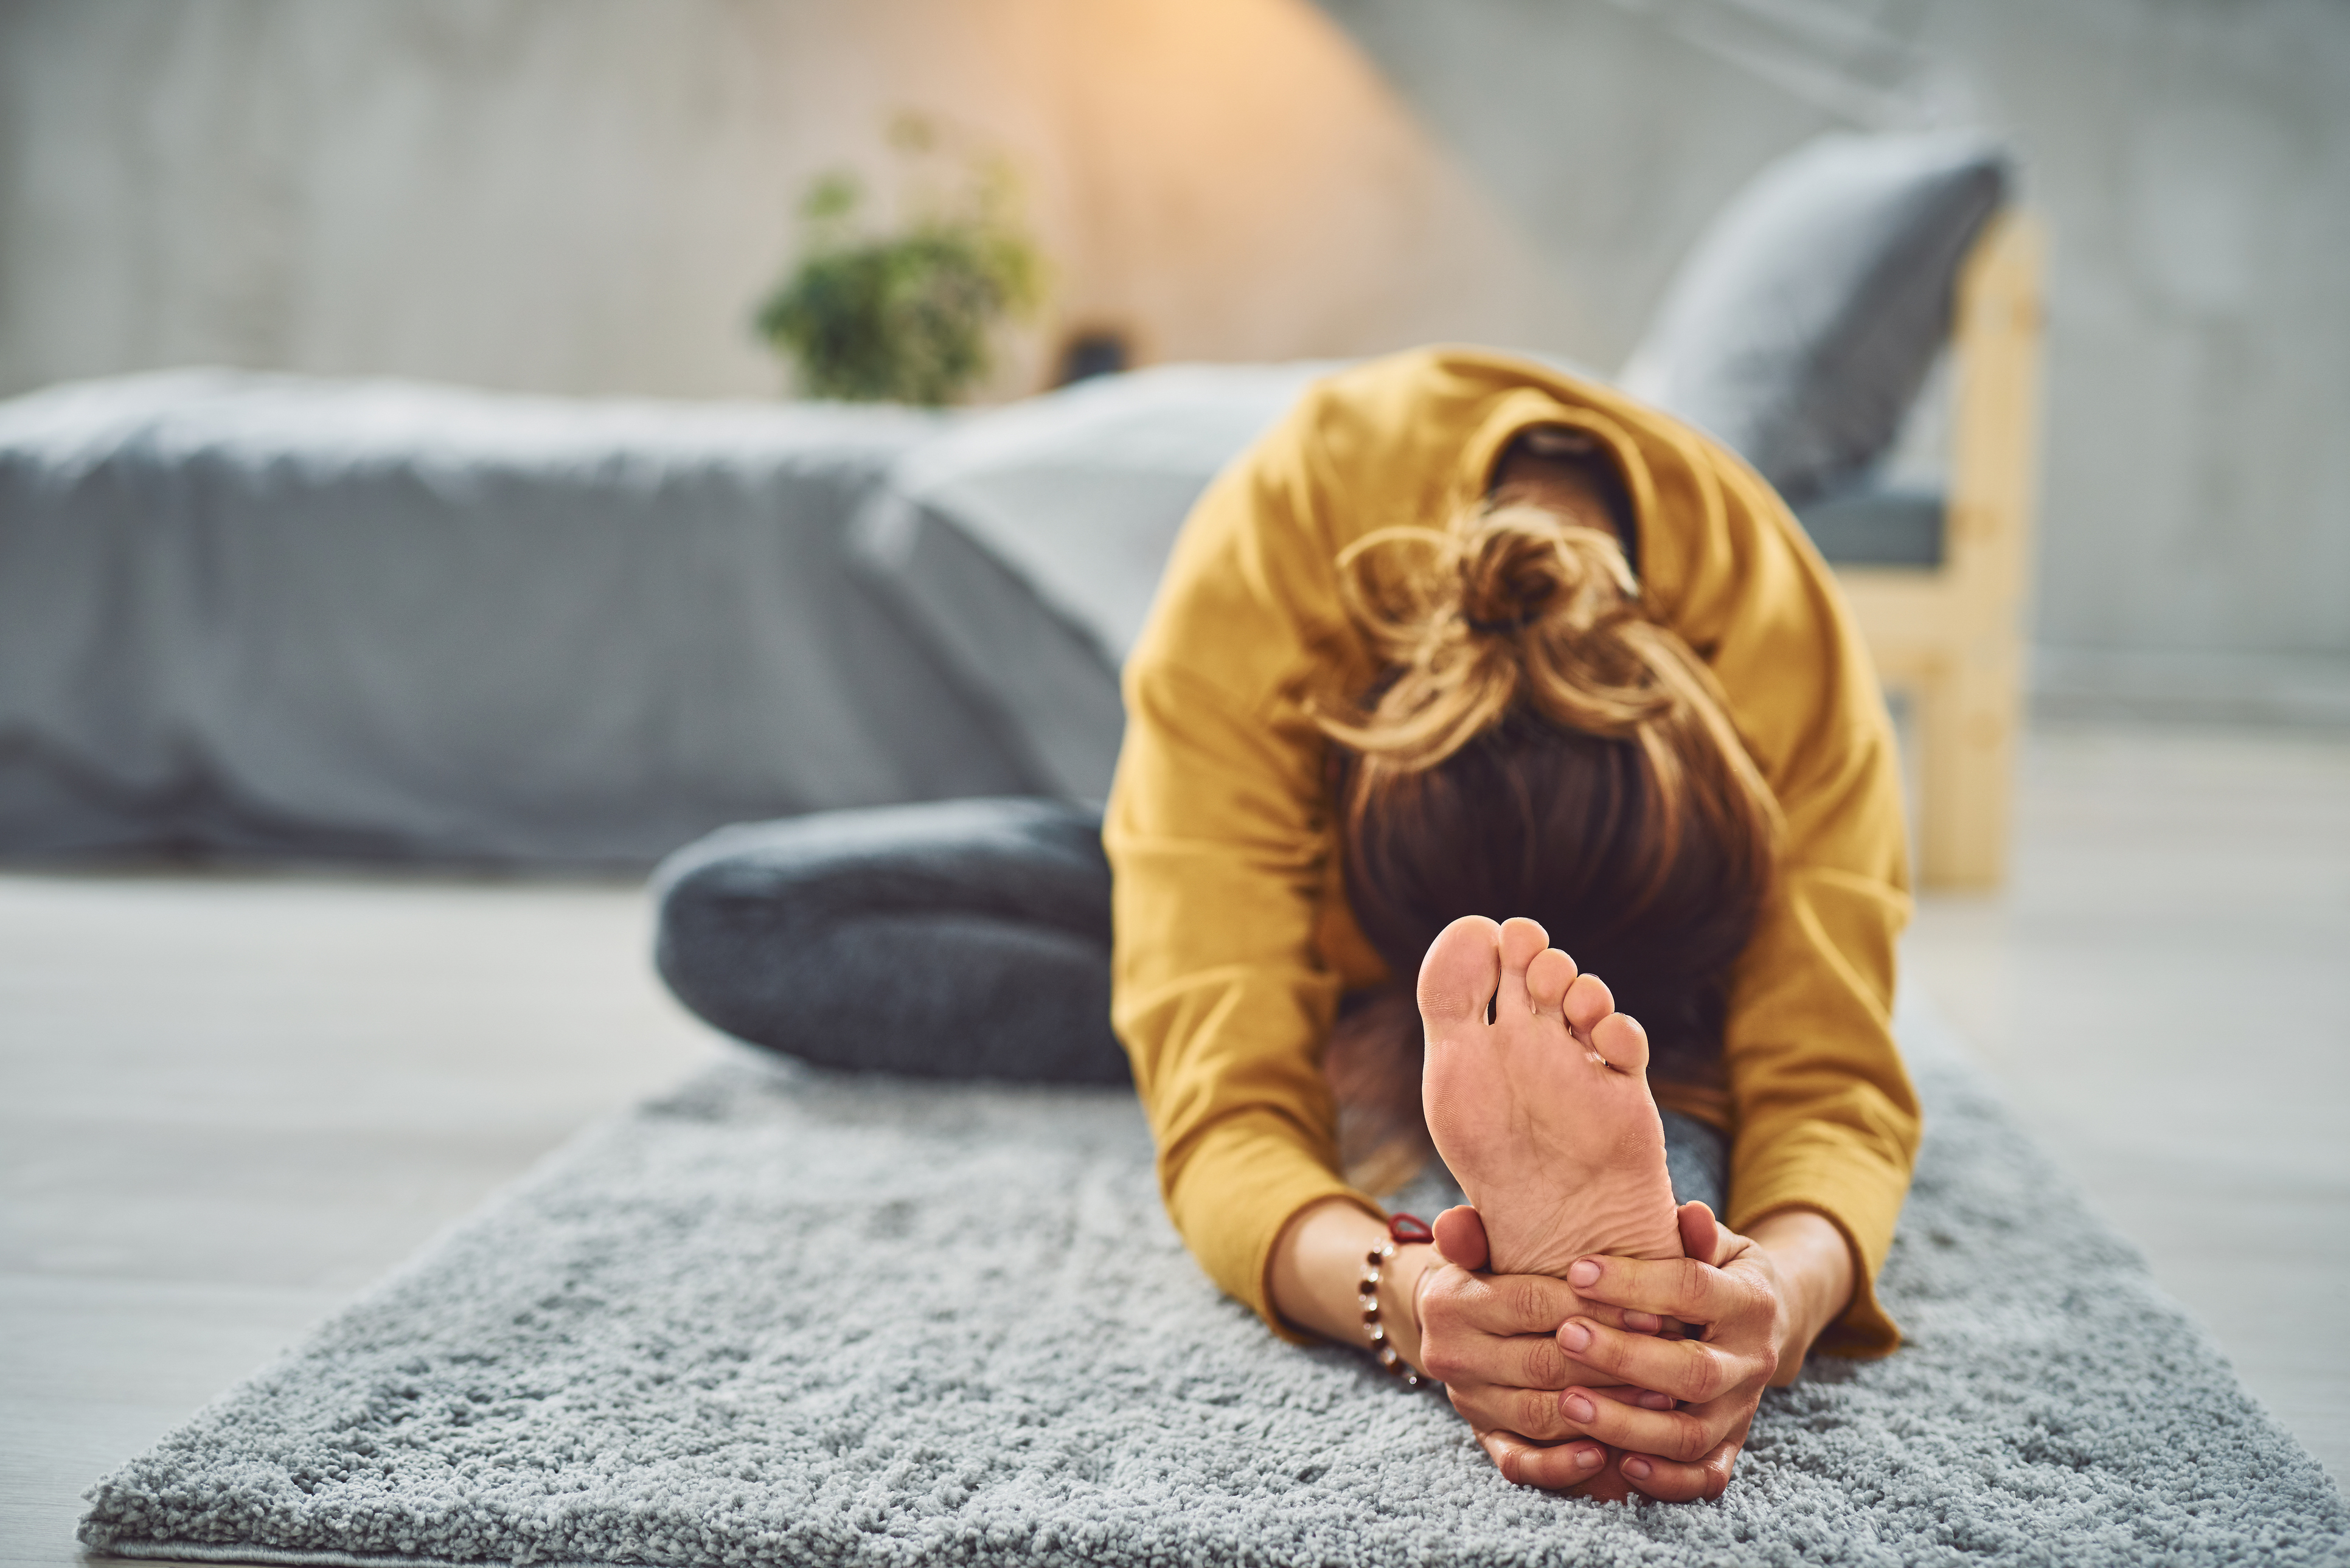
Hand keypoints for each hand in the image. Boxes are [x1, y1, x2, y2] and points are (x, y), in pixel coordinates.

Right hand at [1414, 1206, 1678, 1496]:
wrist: (1453, 1320)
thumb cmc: (1496, 1269)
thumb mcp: (1494, 1238)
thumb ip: (1509, 1224)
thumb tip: (1504, 1216)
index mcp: (1451, 1299)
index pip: (1532, 1303)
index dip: (1597, 1307)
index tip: (1653, 1308)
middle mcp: (1451, 1354)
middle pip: (1541, 1362)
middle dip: (1612, 1361)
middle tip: (1669, 1357)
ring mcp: (1467, 1402)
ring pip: (1538, 1414)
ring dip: (1602, 1410)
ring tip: (1658, 1400)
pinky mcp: (1483, 1438)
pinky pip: (1519, 1462)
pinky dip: (1560, 1464)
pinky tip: (1603, 1454)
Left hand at [1545, 1205, 1853, 1501]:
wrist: (1769, 1319)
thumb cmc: (1716, 1269)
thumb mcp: (1715, 1241)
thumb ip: (1694, 1232)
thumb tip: (1686, 1213)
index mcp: (1749, 1300)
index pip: (1693, 1290)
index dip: (1635, 1283)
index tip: (1576, 1270)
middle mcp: (1753, 1360)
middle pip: (1693, 1372)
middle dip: (1624, 1358)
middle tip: (1565, 1336)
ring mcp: (1744, 1409)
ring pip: (1691, 1434)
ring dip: (1628, 1424)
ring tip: (1569, 1403)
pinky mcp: (1733, 1444)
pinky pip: (1705, 1476)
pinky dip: (1666, 1479)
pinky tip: (1619, 1464)